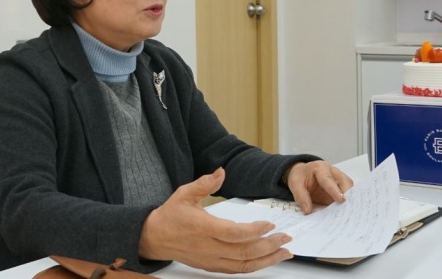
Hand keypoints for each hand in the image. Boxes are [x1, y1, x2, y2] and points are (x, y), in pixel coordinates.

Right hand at [139, 168, 292, 273]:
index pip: (234, 234)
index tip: (270, 224)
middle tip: (286, 238)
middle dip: (269, 246)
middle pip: (244, 252)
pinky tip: (266, 261)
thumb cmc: (170, 215)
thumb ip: (204, 183)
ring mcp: (211, 260)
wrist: (155, 237)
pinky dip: (254, 267)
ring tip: (284, 252)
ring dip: (267, 260)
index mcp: (203, 228)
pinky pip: (237, 270)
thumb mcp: (184, 193)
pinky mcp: (212, 266)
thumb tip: (221, 172)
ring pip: (244, 265)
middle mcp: (209, 247)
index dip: (255, 231)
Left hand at [284, 161, 353, 213]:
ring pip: (351, 190)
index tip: (341, 200)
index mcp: (321, 168)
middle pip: (346, 183)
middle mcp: (334, 172)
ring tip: (349, 214)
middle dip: (348, 196)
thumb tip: (307, 210)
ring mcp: (340, 180)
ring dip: (350, 201)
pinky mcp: (342, 189)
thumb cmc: (301, 176)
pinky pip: (348, 196)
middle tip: (348, 211)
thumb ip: (300, 196)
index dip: (335, 190)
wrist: (303, 174)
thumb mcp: (295, 183)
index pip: (328, 179)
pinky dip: (347, 204)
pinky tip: (346, 214)